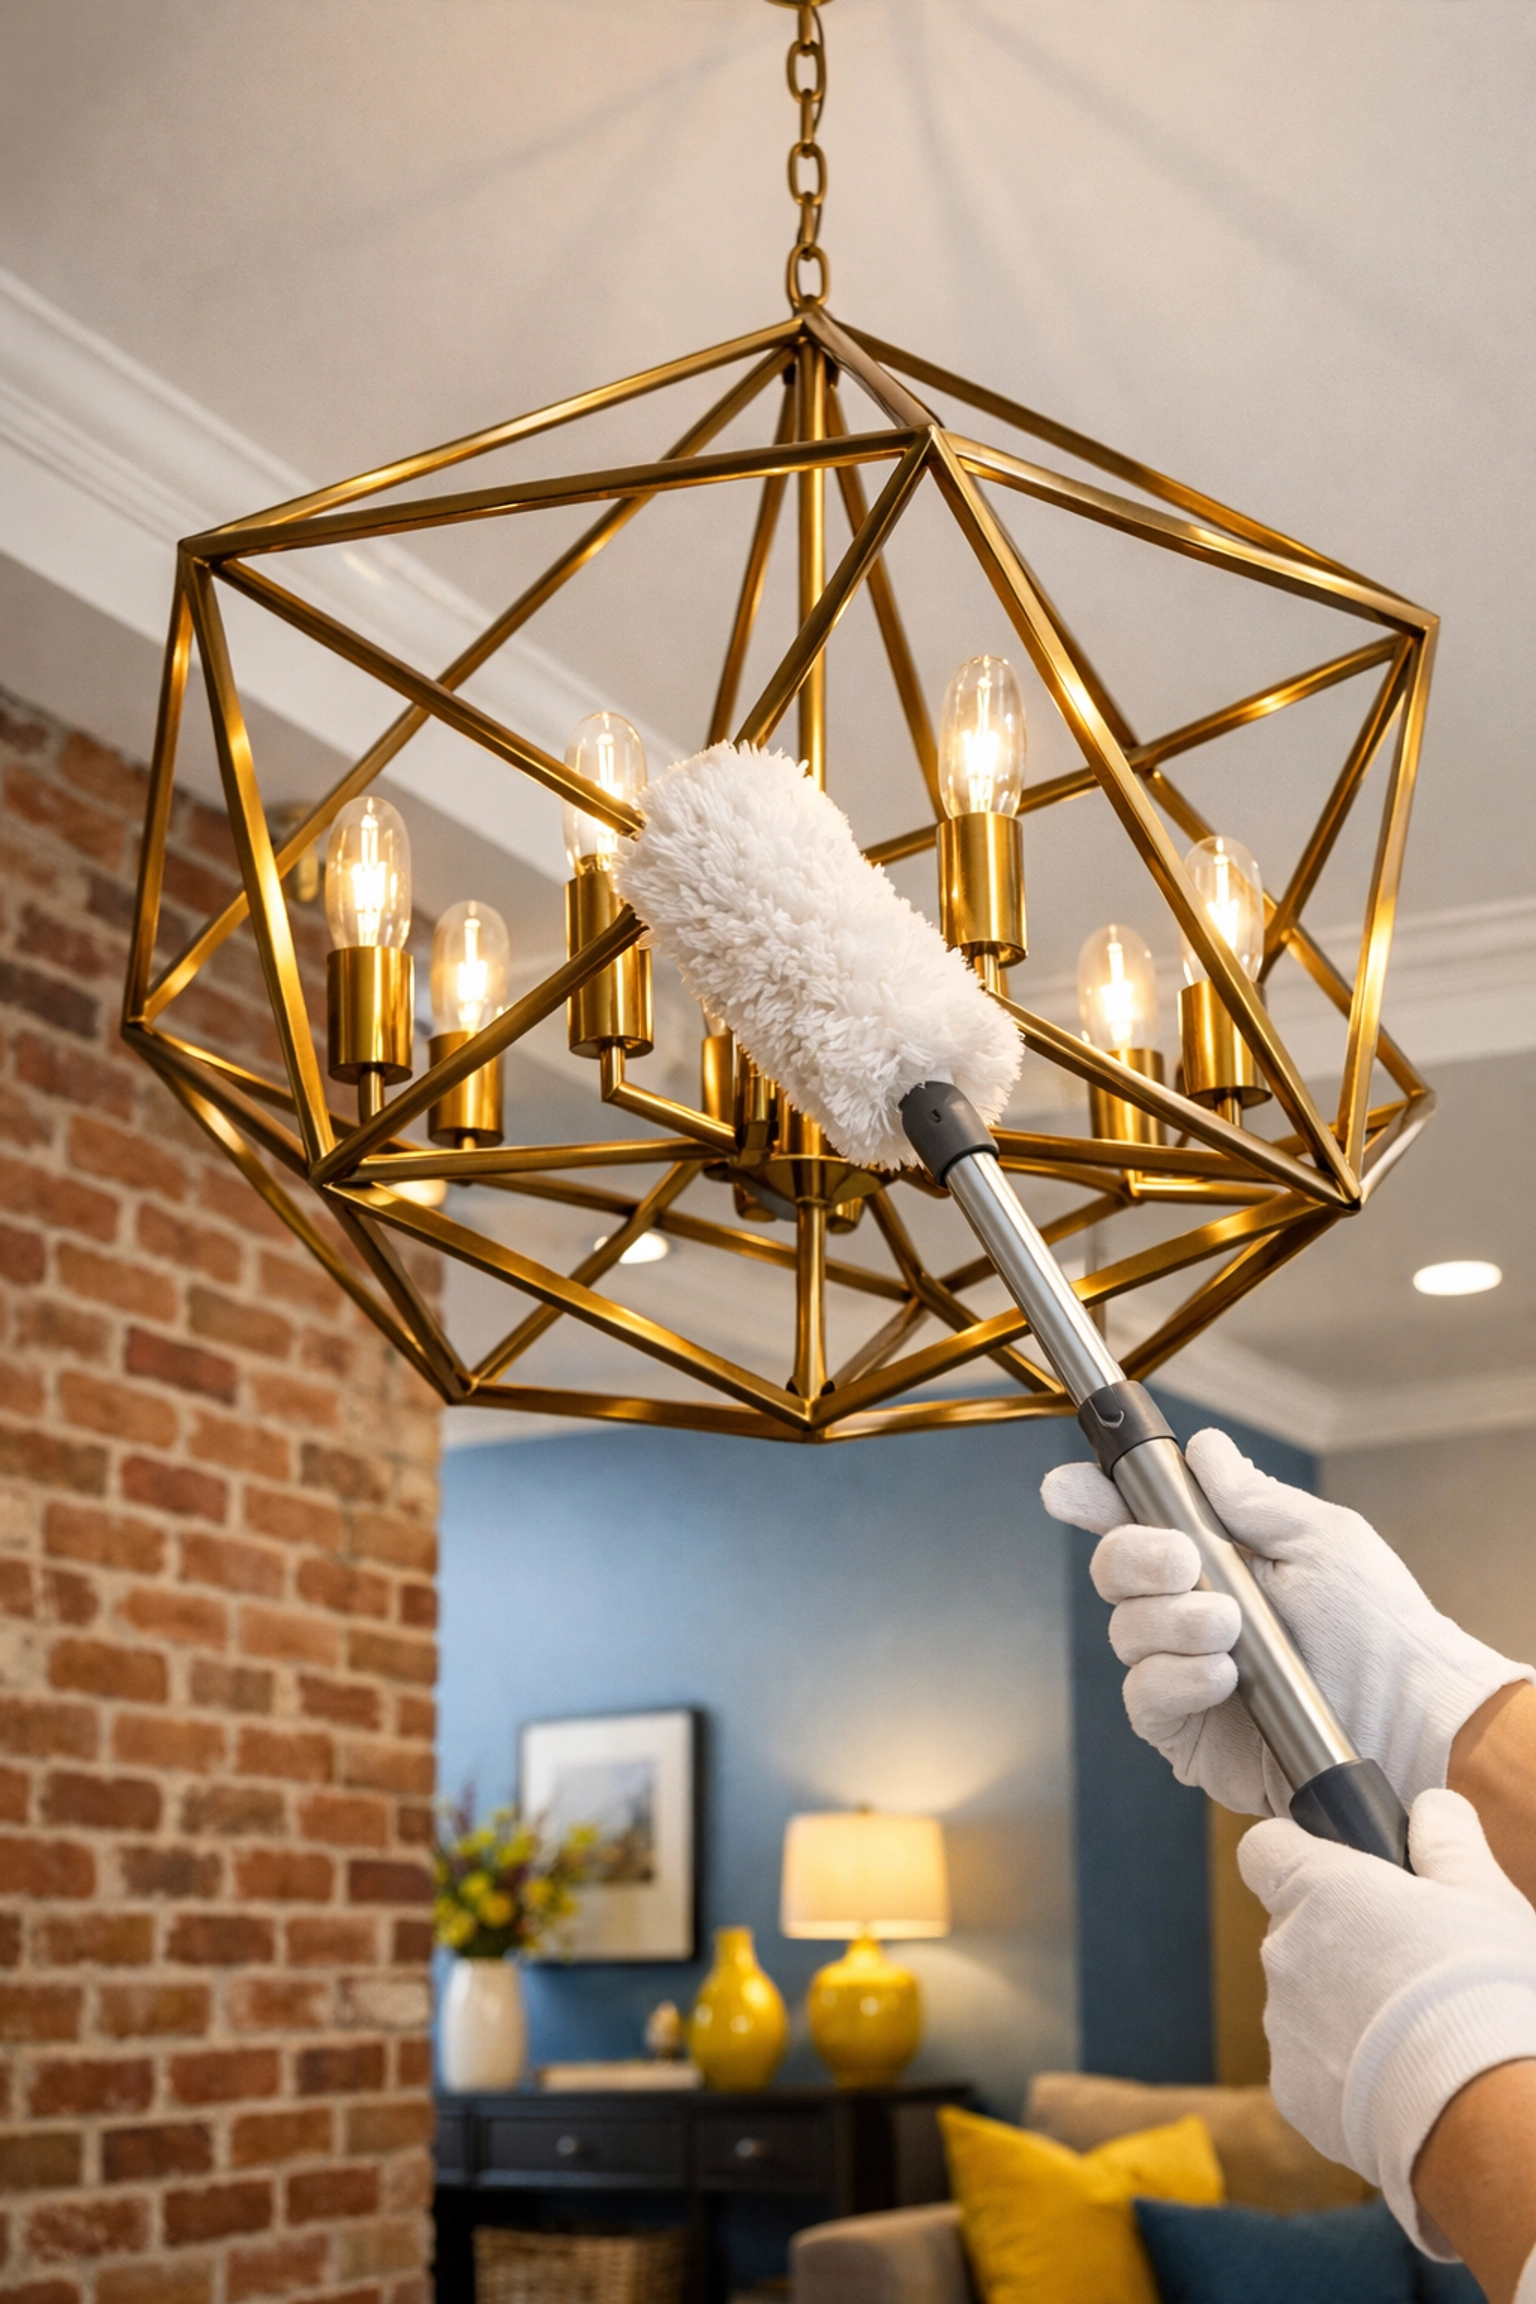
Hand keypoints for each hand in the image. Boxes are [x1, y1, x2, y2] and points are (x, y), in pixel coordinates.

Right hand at [1041, 1428, 1528, 1814]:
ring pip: (1125, 1632)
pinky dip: (1175, 1677)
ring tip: (1230, 1630)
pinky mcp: (1185, 1731)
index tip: (1067, 1487)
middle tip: (1184, 1560)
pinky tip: (1222, 1676)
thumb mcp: (1322, 1540)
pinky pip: (1144, 1697)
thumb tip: (1204, 1448)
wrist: (1408, 1718)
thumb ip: (1252, 1498)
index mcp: (1219, 1557)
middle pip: (1113, 1571)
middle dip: (1136, 1558)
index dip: (1093, 1499)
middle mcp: (1191, 1611)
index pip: (1137, 1519)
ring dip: (1172, 1622)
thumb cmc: (1379, 1628)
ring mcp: (1183, 1671)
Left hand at [1239, 1790, 1535, 2253]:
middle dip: (1340, 1939)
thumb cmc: (1486, 1992)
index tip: (1342, 1870)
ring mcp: (1282, 2028)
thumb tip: (1429, 1809)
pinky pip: (1313, 2067)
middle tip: (1412, 1961)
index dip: (1300, 1854)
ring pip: (1303, 2000)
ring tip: (1419, 2030)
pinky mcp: (1294, 2096)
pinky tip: (1404, 2080)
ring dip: (1344, 2006)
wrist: (1483, 2116)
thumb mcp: (1483, 1894)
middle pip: (1294, 1929)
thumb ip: (1445, 1838)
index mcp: (1316, 1890)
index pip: (1266, 1849)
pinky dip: (1346, 2071)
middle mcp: (1283, 1953)